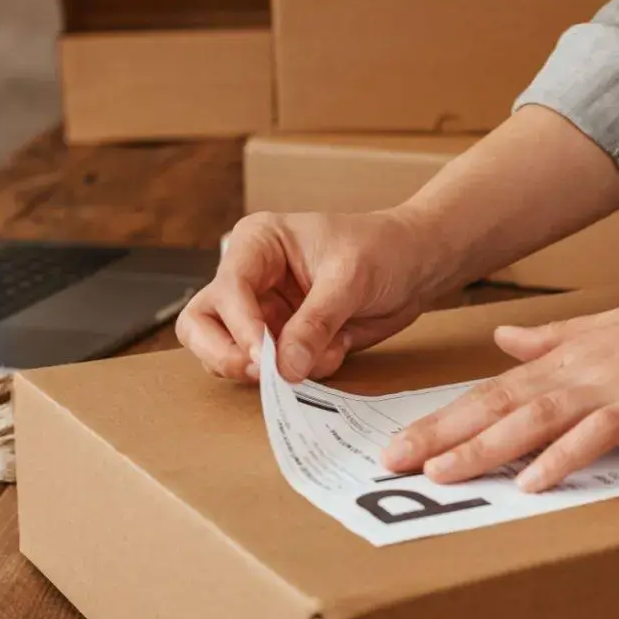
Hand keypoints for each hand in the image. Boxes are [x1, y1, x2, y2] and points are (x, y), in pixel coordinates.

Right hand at [176, 208, 445, 382]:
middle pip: (200, 325)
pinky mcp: (284, 342)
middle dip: (224, 354)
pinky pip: (273, 372)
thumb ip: (316, 322)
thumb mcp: (351, 278)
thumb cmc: (384, 249)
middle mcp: (250, 280)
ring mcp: (263, 314)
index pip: (226, 289)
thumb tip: (285, 368)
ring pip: (227, 354)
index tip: (264, 356)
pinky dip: (300, 373)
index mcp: (257, 245)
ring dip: (264, 371)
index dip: (240, 326)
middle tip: (262, 374)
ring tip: (310, 360)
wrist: (417, 266)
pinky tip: (336, 350)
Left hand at [381, 278, 618, 492]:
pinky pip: (598, 433)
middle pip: (496, 404)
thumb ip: (553, 339)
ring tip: (440, 472)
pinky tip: (534, 480)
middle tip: (390, 463)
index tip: (395, 442)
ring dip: (485, 447)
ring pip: (534, 418)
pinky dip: (564, 457)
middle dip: (440, 434)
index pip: (491, 391)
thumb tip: (503, 341)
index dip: (441, 417)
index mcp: (567, 359)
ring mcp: (613, 387)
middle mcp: (578, 371)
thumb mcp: (610, 329)